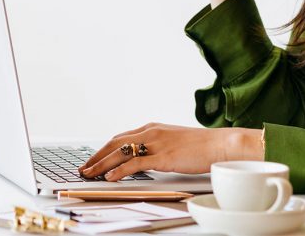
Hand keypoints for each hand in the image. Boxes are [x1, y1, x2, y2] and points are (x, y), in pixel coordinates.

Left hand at [78, 123, 263, 180]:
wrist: (221, 144)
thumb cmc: (202, 146)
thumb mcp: (175, 142)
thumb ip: (159, 147)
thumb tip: (147, 158)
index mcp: (153, 128)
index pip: (121, 137)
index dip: (104, 149)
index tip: (93, 159)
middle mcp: (151, 132)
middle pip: (115, 142)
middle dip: (96, 156)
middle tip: (83, 167)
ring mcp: (156, 143)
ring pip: (120, 152)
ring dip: (101, 164)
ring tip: (89, 174)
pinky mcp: (162, 156)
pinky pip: (134, 163)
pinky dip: (119, 170)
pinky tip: (110, 177)